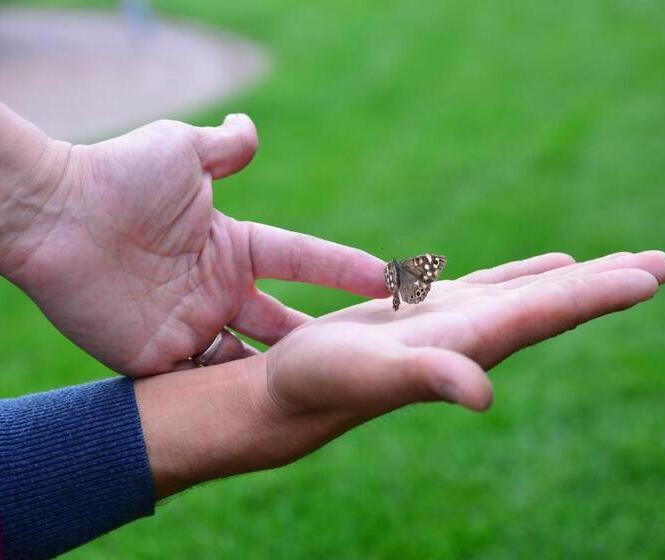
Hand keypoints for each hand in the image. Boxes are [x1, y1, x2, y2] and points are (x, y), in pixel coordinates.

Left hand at [1, 114, 386, 375]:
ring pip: (250, 360)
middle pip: (284, 322)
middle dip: (324, 339)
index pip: (302, 259)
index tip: (392, 279)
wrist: (54, 216)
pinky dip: (233, 397)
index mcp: (231, 246)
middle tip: (371, 356)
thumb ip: (224, 147)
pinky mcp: (158, 358)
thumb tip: (249, 129)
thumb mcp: (182, 149)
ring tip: (328, 396)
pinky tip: (271, 411)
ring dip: (282, 377)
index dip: (345, 269)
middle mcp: (217, 289)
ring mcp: (190, 326)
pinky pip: (205, 384)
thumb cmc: (118, 176)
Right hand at [264, 250, 664, 431]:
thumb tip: (483, 396)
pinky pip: (498, 284)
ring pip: (535, 290)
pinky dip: (532, 273)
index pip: (550, 312)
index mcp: (474, 342)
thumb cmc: (324, 383)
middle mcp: (479, 334)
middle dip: (610, 281)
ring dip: (583, 276)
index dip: (600, 293)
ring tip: (627, 263)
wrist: (297, 391)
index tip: (651, 277)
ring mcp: (462, 321)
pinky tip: (556, 265)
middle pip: (558, 301)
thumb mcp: (372, 374)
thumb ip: (427, 378)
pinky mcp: (438, 311)